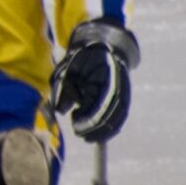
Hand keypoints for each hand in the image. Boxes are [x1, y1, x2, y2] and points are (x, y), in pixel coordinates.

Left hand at [50, 20, 137, 142]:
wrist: (103, 46)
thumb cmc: (81, 59)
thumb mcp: (68, 71)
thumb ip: (64, 90)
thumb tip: (60, 111)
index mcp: (102, 80)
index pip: (97, 107)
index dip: (87, 121)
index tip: (76, 128)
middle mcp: (116, 88)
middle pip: (108, 116)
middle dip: (94, 129)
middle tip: (81, 135)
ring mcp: (123, 92)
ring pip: (117, 118)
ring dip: (104, 130)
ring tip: (90, 138)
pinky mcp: (124, 96)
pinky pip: (121, 114)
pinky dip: (113, 126)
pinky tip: (104, 134)